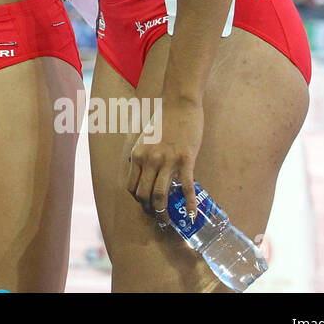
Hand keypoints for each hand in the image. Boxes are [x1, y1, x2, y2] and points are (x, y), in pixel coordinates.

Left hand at [127, 95, 203, 224]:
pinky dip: (190, 204)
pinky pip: (186, 188)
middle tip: (157, 217)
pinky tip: (192, 215)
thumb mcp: (145, 138)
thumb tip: (146, 172)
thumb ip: (144, 155)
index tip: (145, 205)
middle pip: (143, 194)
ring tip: (168, 220)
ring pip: (160, 195)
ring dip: (163, 212)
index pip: (131, 186)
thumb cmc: (164, 120)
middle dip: (149, 210)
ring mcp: (167, 160)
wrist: (179, 103)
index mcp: (137, 155)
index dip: (138, 200)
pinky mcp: (185, 160)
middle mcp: (149, 159)